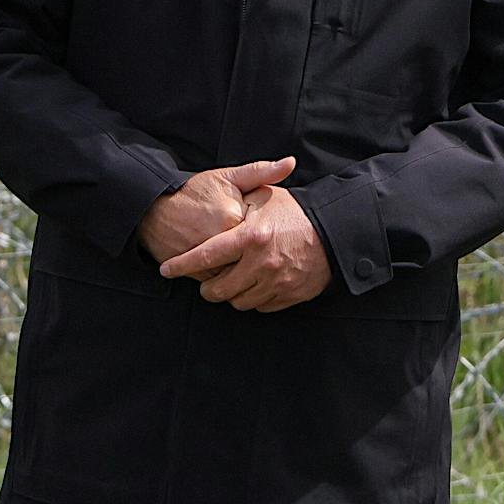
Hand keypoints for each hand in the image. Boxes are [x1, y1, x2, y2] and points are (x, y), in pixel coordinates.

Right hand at [137, 157, 295, 264]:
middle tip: (255, 245)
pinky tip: (223, 262)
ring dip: (238, 265)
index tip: (264, 227)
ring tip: (240, 254)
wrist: (154, 208)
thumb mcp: (228, 176)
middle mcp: (219, 239)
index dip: (263, 229)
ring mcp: (204, 257)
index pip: (262, 233)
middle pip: (250, 254)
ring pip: (234, 270)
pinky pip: (216, 278)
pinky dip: (221, 273)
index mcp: (233, 216)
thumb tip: (291, 162)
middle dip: (253, 251)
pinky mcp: (191, 270)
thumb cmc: (194, 191)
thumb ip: (262, 172)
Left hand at [159, 183, 331, 311]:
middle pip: (218, 289)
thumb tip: (217, 203)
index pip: (205, 256)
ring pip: (238, 301)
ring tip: (233, 282)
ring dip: (231, 295)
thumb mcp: (268, 197)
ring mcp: (275, 282)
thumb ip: (240, 199)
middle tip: (206, 282)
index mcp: (250, 236)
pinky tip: (255, 285)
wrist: (336, 232)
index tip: (167, 269)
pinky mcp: (288, 295)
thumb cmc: (298, 212)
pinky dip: (254, 298)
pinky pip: (260, 306)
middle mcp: (260, 263)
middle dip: (207, 288)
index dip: (181, 265)